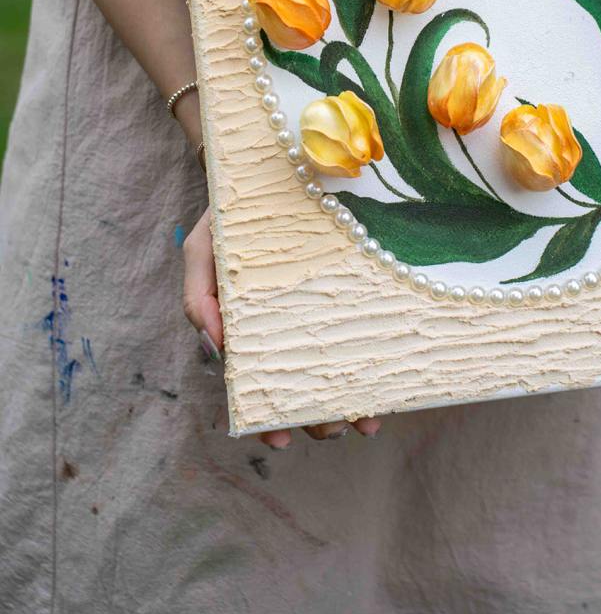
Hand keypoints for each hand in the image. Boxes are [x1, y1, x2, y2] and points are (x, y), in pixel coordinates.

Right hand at [182, 206, 382, 445]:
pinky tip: (387, 374)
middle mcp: (283, 327)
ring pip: (332, 364)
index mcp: (246, 327)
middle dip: (317, 415)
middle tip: (337, 429)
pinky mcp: (345, 290)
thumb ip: (198, 297)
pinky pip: (357, 328)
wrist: (266, 172)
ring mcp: (316, 310)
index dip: (265, 417)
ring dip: (348, 396)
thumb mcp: (201, 249)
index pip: (255, 383)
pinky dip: (370, 355)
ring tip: (367, 420)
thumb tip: (217, 349)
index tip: (279, 440)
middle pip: (299, 383)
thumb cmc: (227, 217)